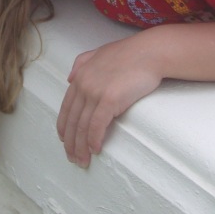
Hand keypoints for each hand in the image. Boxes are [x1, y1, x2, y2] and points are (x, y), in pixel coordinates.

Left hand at [56, 36, 162, 167]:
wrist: (150, 52)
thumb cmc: (129, 53)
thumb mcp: (99, 53)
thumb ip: (81, 63)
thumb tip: (69, 78)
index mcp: (80, 75)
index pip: (66, 107)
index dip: (64, 127)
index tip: (64, 141)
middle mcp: (83, 84)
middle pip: (72, 120)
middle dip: (70, 142)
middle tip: (72, 158)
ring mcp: (95, 92)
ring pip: (82, 126)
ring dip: (81, 147)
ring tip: (83, 161)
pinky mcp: (109, 100)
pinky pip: (97, 126)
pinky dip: (94, 140)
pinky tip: (95, 149)